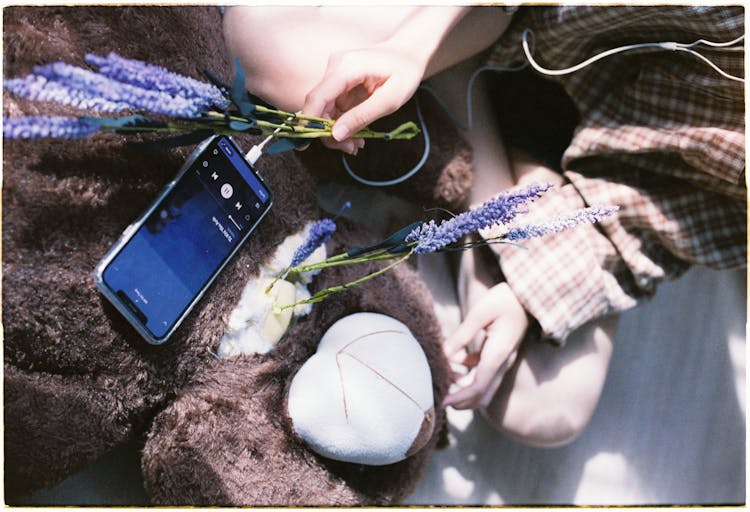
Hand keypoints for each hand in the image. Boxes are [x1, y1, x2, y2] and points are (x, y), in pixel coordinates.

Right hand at [301, 44, 425, 153]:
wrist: (408, 53)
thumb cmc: (405, 72)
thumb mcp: (389, 100)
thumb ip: (361, 117)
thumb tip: (335, 135)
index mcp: (347, 67)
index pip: (318, 96)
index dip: (309, 121)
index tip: (305, 144)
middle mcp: (335, 67)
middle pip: (319, 106)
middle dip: (330, 132)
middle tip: (351, 149)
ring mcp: (335, 73)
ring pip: (325, 109)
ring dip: (338, 130)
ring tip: (358, 143)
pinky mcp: (338, 82)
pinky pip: (334, 106)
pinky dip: (342, 122)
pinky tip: (356, 133)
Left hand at [443, 282, 528, 409]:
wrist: (528, 296)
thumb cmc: (504, 300)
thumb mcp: (480, 313)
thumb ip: (462, 334)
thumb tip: (444, 354)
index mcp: (497, 354)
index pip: (479, 386)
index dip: (461, 397)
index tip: (443, 401)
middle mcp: (502, 362)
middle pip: (483, 394)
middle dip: (463, 401)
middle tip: (441, 400)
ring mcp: (502, 359)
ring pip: (483, 385)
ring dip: (464, 387)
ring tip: (444, 378)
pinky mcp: (499, 354)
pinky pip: (483, 372)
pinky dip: (468, 373)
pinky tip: (454, 362)